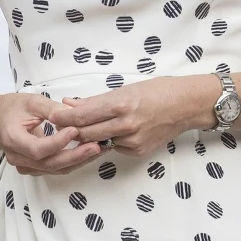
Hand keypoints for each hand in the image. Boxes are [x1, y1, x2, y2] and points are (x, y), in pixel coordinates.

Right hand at [0, 92, 102, 175]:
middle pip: (49, 164)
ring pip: (55, 169)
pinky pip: (56, 169)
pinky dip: (73, 161)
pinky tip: (88, 151)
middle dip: (75, 156)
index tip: (75, 130)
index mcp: (12, 139)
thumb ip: (52, 109)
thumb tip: (74, 114)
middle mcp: (17, 157)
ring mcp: (25, 166)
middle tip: (96, 145)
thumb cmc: (13, 108)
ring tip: (99, 148)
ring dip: (78, 161)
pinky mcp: (34, 168)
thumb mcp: (31, 101)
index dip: (58, 142)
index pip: (37, 149)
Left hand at [49, 76, 216, 159]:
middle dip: (70, 129)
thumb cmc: (160, 90)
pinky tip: (115, 131)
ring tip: (85, 127)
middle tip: (61, 124)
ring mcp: (133, 141)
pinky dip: (109, 140)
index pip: (81, 116)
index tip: (52, 116)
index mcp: (121, 104)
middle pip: (85, 133)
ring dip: (88, 136)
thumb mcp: (127, 89)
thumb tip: (70, 104)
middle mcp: (126, 125)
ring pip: (98, 142)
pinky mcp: (138, 151)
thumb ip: (96, 100)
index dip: (62, 118)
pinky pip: (114, 147)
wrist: (188, 105)